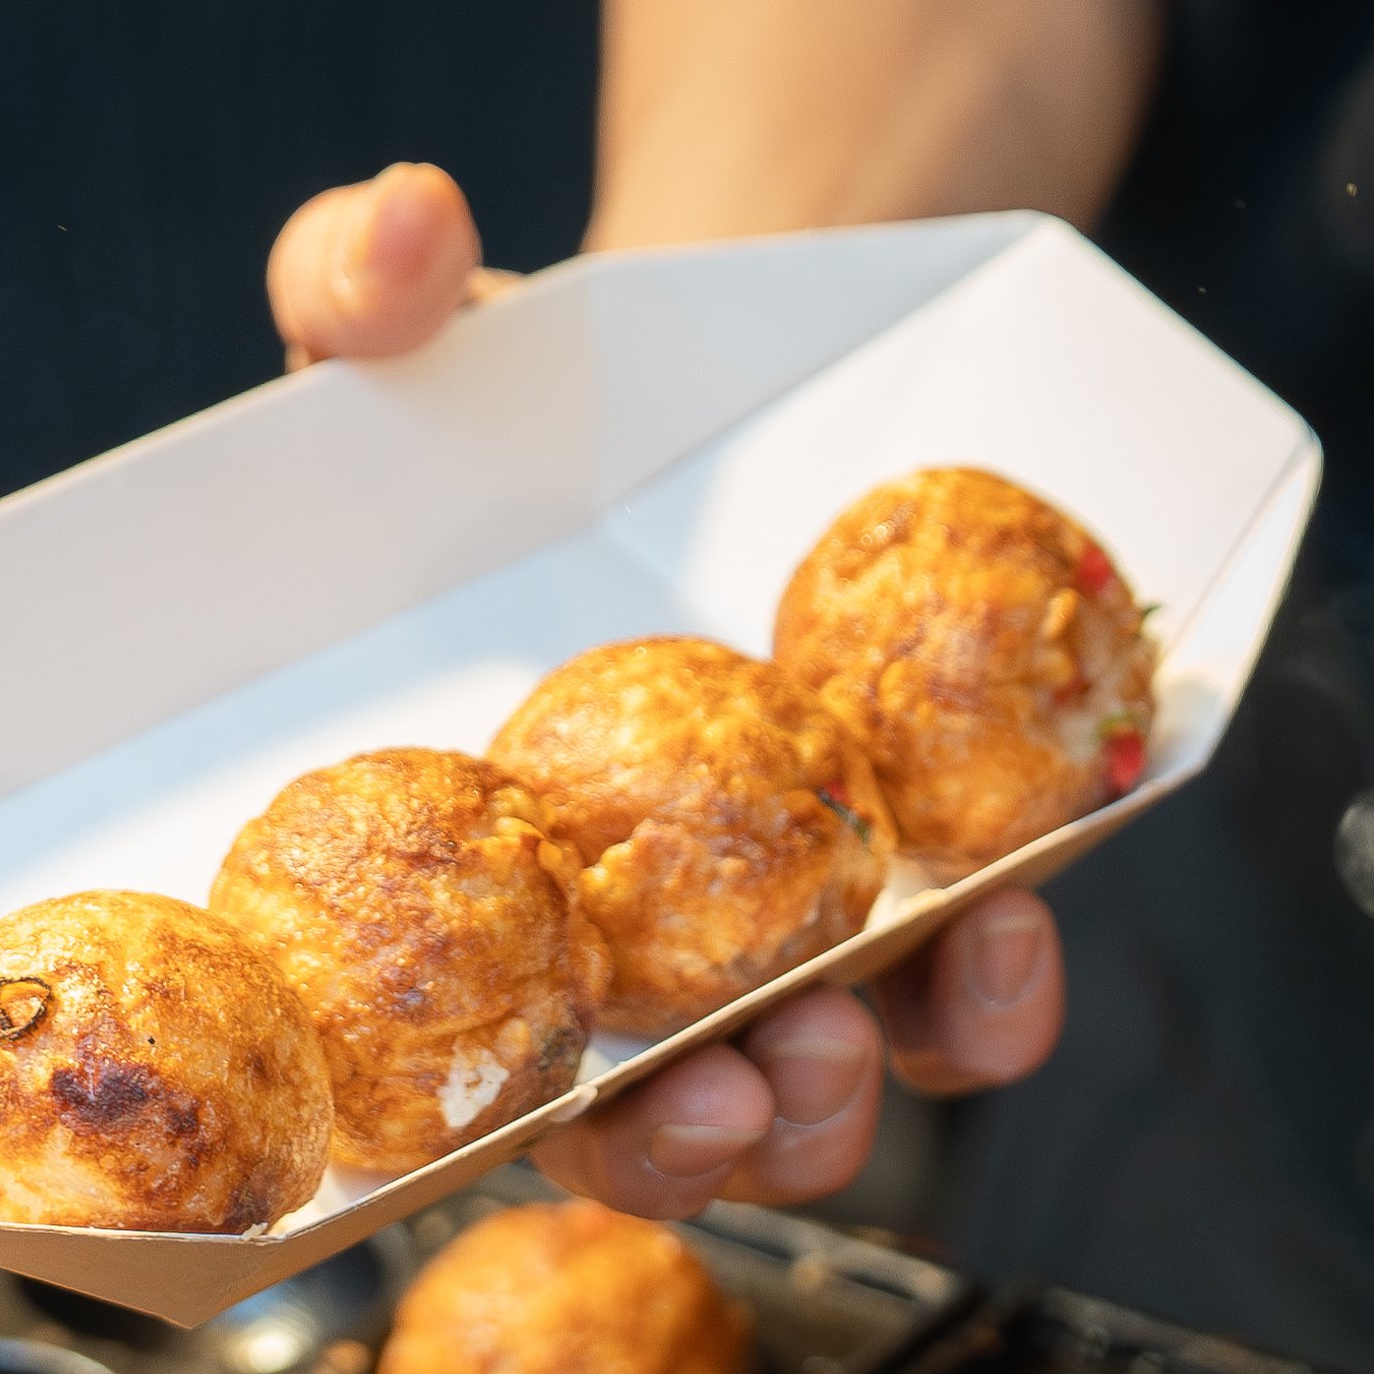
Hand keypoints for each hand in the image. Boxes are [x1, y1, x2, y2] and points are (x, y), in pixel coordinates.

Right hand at [257, 161, 1079, 1217]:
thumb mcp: (421, 325)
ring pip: (811, 1094)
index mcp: (468, 870)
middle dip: (689, 1142)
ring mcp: (781, 929)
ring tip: (846, 1025)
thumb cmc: (531, 398)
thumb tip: (394, 230)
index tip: (526, 1111)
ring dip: (830, 1102)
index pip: (454, 1057)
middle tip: (723, 1090)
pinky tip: (1015, 918)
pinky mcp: (929, 890)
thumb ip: (358, 279)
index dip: (488, 1119)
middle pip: (647, 1125)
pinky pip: (966, 999)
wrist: (736, 370)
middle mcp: (624, 933)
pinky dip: (996, 1001)